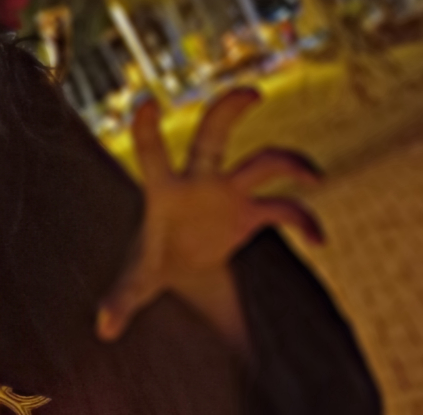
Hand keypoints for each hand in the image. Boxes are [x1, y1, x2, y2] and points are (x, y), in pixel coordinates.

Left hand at [96, 88, 323, 342]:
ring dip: (290, 162)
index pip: (152, 153)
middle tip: (250, 93)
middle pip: (214, 134)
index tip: (146, 100)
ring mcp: (228, 191)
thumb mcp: (137, 281)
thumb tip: (104, 329)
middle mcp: (199, 180)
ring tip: (314, 176)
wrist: (180, 266)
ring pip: (262, 162)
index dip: (148, 129)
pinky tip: (319, 242)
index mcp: (163, 191)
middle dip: (228, 110)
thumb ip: (120, 299)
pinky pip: (285, 209)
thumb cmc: (152, 263)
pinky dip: (304, 221)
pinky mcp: (252, 211)